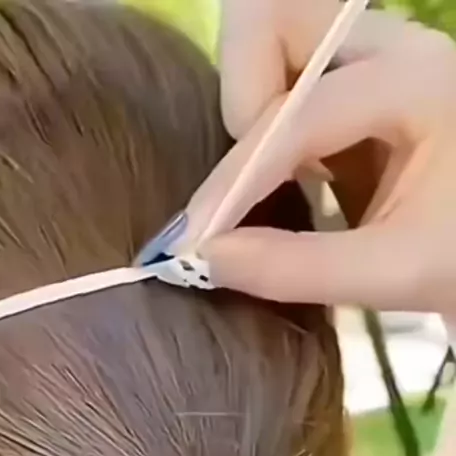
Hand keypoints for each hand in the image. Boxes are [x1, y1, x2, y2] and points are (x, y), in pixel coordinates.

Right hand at [184, 0, 455, 314]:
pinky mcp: (360, 85)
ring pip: (277, 36)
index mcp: (418, 83)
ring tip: (271, 180)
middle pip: (277, 17)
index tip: (196, 241)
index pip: (296, 115)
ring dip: (252, 105)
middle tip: (248, 177)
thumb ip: (297, 268)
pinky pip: (288, 75)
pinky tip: (291, 179)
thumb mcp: (396, 272)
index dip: (236, 180)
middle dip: (241, 94)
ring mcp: (377, 58)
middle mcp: (394, 49)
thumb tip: (202, 260)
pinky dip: (269, 124)